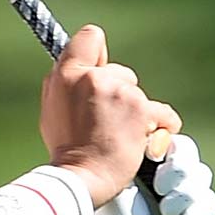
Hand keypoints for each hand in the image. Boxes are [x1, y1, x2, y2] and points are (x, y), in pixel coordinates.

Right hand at [39, 25, 180, 206]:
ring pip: (139, 94)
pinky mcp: (141, 109)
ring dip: (137, 114)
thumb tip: (85, 74)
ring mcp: (118, 91)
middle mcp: (92, 77)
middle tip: (107, 122)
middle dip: (120, 94)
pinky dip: (160, 127)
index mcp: (65, 75)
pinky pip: (162, 113)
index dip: (99, 52)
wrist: (80, 178)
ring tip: (122, 137)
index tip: (101, 68)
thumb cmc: (66, 149)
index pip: (90, 37)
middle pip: (121, 72)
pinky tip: (149, 142)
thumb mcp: (52, 110)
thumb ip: (68, 87)